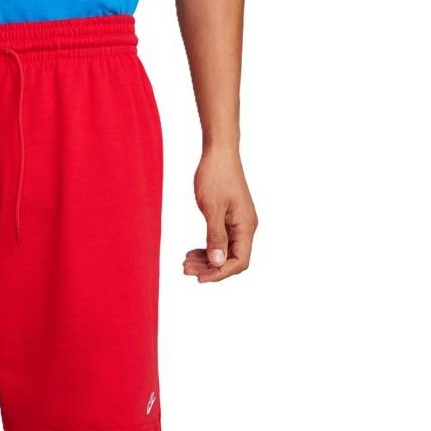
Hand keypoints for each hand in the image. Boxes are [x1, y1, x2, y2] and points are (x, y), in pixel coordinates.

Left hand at [184, 148, 256, 282]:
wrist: (218, 152)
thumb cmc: (215, 176)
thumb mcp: (212, 208)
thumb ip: (215, 237)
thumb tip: (218, 263)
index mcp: (246, 226)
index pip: (239, 262)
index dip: (220, 273)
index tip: (199, 278)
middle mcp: (245, 227)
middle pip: (232, 260)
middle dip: (210, 268)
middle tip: (185, 270)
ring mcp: (237, 223)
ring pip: (224, 251)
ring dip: (206, 260)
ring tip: (185, 264)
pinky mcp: (229, 218)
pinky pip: (220, 241)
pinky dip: (206, 249)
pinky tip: (191, 252)